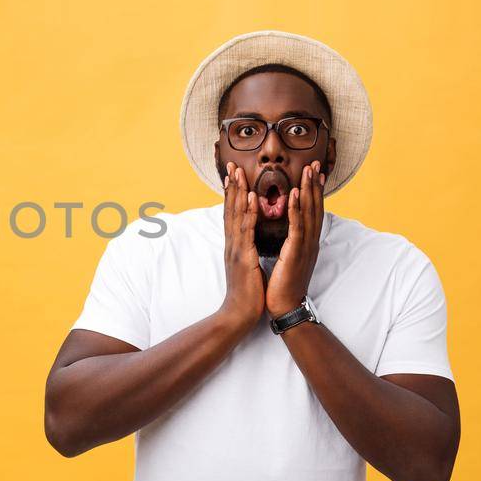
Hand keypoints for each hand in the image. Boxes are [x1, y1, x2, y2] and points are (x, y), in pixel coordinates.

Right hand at [221, 162, 264, 318]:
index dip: (232, 196)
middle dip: (231, 187)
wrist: (239, 314)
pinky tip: (250, 197)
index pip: (231, 216)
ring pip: (235, 215)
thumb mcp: (246, 268)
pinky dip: (247, 212)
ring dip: (237, 192)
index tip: (233, 177)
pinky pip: (246, 229)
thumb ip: (246, 253)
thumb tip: (250, 245)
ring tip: (239, 173)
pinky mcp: (243, 256)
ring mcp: (235, 249)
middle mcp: (231, 244)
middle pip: (230, 210)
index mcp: (234, 246)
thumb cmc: (247, 294)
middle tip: (232, 166)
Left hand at [266, 161, 325, 317]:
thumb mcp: (288, 257)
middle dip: (315, 184)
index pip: (312, 211)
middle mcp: (310, 241)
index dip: (314, 191)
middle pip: (315, 207)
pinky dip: (296, 209)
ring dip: (308, 190)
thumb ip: (291, 242)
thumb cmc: (282, 283)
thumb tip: (290, 230)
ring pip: (308, 213)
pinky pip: (297, 227)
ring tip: (308, 170)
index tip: (315, 172)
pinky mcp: (295, 253)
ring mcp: (305, 247)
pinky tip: (294, 193)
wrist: (283, 306)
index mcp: (307, 242)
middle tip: (316, 163)